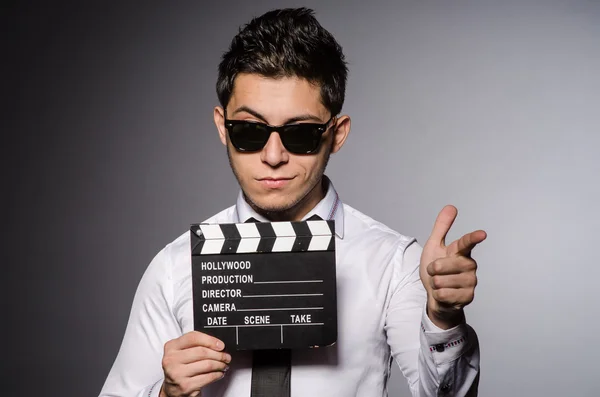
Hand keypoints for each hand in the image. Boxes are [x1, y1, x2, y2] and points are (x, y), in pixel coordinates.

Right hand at [159, 331, 230, 396]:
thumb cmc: (180, 368)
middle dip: (218, 354)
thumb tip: (217, 344)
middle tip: (225, 356)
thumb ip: (195, 344)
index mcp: (171, 347)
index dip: (210, 340)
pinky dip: (217, 375)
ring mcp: (177, 373)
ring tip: (223, 365)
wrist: (173, 390)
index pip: (193, 337)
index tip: (220, 345)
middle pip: (202, 351)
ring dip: (220, 364)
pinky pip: (208, 377)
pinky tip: (219, 373)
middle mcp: (171, 359)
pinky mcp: (185, 386)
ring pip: (207, 364)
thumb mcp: (182, 352)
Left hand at [420, 205, 486, 328]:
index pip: (466, 243)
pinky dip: (438, 295)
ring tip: (441, 284)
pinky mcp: (468, 297)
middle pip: (441, 265)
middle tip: (436, 273)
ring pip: (440, 281)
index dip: (473, 238)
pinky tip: (444, 295)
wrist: (436, 295)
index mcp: (461, 252)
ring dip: (434, 284)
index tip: (482, 234)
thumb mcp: (434, 247)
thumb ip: (442, 228)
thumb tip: (451, 206)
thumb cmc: (436, 270)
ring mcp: (470, 282)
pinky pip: (443, 294)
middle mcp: (469, 265)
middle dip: (432, 270)